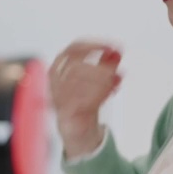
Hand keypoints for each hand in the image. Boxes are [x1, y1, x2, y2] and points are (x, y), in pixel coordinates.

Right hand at [49, 42, 122, 157]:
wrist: (76, 127)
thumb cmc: (82, 100)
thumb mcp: (96, 78)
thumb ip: (105, 64)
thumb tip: (116, 52)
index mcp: (59, 68)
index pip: (72, 50)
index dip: (92, 46)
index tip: (110, 47)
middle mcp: (56, 81)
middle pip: (76, 66)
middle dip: (99, 66)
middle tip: (114, 68)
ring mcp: (59, 97)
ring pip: (79, 82)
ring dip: (101, 80)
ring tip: (114, 80)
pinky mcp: (66, 112)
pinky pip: (83, 101)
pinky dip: (100, 94)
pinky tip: (111, 90)